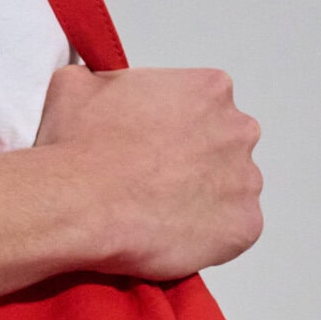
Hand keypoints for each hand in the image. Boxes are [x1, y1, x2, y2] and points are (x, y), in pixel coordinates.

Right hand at [36, 65, 264, 280]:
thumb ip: (100, 79)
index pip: (205, 106)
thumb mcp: (75, 86)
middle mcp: (238, 130)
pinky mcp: (243, 227)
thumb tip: (92, 84)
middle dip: (196, 163)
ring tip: (159, 214)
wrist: (78, 204)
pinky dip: (209, 239)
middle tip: (155, 182)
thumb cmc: (79, 148)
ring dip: (203, 202)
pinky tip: (172, 237)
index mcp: (209, 89)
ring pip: (230, 192)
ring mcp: (245, 181)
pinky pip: (233, 234)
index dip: (176, 129)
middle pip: (225, 147)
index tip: (152, 147)